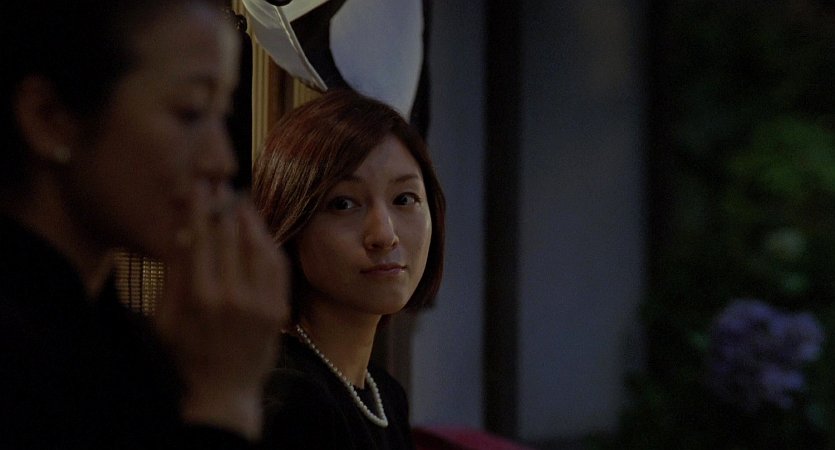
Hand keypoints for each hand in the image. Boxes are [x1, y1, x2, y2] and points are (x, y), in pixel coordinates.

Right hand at [156, 183, 289, 439]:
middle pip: (230, 235)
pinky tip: (257, 228)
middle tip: (219, 181)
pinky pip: (275, 264)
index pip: (201, 237)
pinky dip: (266, 241)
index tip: (197, 185)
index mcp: (198, 297)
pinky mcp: (278, 309)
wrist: (224, 391)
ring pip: (257, 244)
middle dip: (223, 203)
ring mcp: (260, 303)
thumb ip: (175, 274)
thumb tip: (182, 228)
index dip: (200, 207)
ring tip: (238, 198)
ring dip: (248, 216)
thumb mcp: (165, 317)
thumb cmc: (186, 353)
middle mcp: (232, 297)